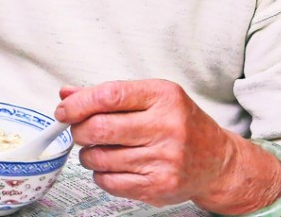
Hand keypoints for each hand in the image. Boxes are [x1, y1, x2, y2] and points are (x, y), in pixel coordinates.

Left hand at [55, 80, 280, 212]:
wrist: (217, 161)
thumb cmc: (179, 124)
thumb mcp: (150, 98)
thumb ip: (107, 95)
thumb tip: (66, 93)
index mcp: (163, 97)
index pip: (109, 96)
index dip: (78, 103)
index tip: (63, 110)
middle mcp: (168, 127)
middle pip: (100, 128)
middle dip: (79, 130)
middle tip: (80, 131)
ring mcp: (166, 160)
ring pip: (100, 157)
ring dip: (87, 154)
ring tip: (97, 149)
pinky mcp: (160, 187)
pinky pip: (109, 182)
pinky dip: (100, 174)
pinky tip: (111, 166)